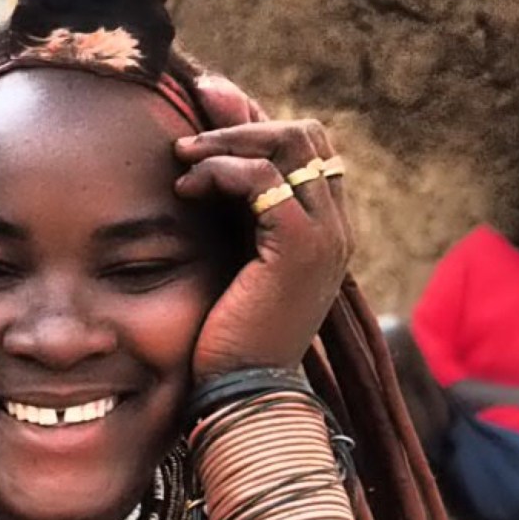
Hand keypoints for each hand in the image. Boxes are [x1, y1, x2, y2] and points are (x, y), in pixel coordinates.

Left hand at [173, 74, 352, 382]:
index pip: (306, 150)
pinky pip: (263, 179)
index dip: (256, 128)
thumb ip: (232, 218)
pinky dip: (222, 171)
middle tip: (190, 133)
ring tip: (182, 161)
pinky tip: (188, 190)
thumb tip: (204, 167)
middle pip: (305, 134)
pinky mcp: (299, 247)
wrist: (244, 397)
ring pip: (288, 144)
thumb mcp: (234, 267)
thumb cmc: (230, 343)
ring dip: (228, 141)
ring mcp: (325, 235)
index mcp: (326, 233)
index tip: (205, 127)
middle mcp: (336, 228)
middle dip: (243, 123)